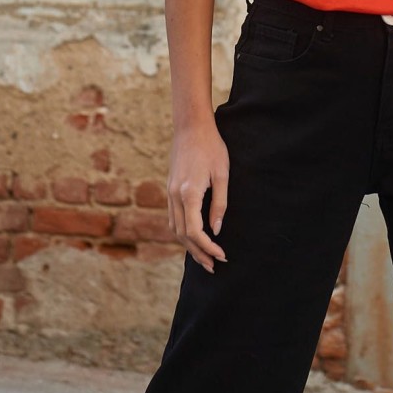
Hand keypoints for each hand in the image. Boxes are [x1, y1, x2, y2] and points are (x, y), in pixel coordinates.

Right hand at [167, 122, 229, 272]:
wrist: (190, 126)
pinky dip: (182, 232)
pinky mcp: (169, 189)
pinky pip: (172, 218)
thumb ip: (220, 204)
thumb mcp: (222, 174)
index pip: (194, 232)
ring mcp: (169, 193)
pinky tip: (192, 237)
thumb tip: (216, 231)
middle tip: (214, 266)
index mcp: (188, 193)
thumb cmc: (211, 147)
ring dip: (188, 245)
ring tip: (204, 257)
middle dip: (198, 253)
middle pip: (182, 235)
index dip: (207, 248)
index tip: (222, 256)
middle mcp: (174, 196)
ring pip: (175, 228)